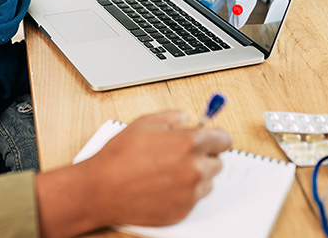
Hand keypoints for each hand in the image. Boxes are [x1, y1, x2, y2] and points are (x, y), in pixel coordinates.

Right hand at [35, 111, 231, 237]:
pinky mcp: (184, 211)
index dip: (215, 137)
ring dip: (194, 176)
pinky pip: (193, 199)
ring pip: (206, 182)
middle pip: (217, 162)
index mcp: (189, 144)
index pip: (223, 139)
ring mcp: (190, 193)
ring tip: (166, 171)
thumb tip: (186, 118)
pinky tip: (160, 185)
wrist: (103, 189)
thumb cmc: (119, 157)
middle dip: (203, 157)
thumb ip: (172, 117)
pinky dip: (182, 193)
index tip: (211, 139)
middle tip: (180, 155)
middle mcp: (195, 170)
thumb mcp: (143, 123)